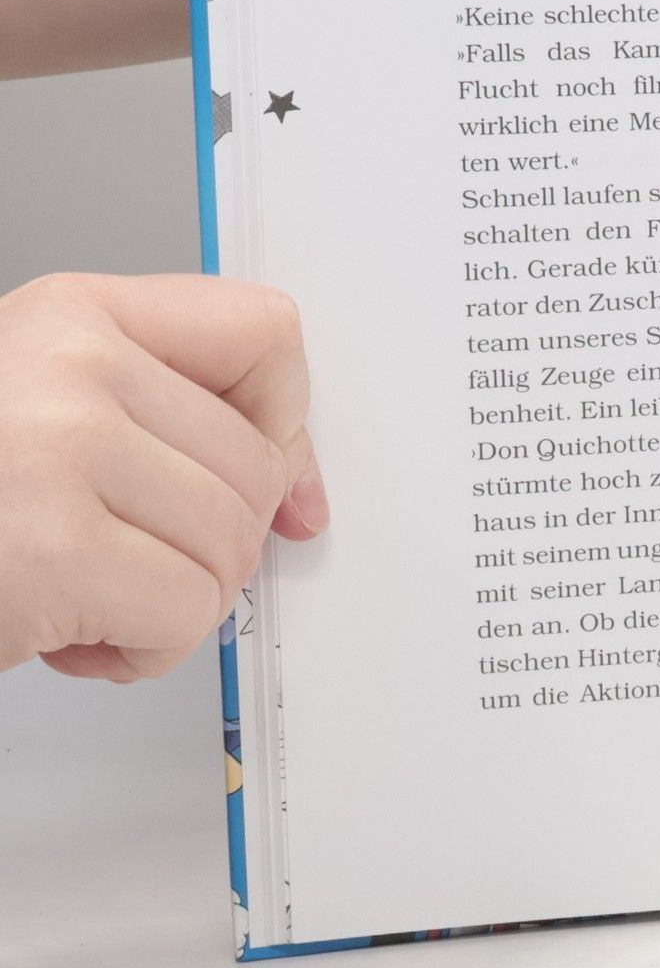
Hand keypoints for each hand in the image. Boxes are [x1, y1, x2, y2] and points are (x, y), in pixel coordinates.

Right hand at [0, 274, 326, 681]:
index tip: (270, 480)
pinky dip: (141, 652)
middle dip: (206, 545)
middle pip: (258, 467)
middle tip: (117, 560)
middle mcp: (70, 362)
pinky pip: (187, 613)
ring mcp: (61, 447)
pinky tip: (64, 633)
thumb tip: (301, 498)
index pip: (266, 334)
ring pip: (231, 547)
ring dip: (168, 603)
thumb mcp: (50, 421)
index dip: (283, 423)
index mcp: (75, 315)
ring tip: (77, 593)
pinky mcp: (54, 545)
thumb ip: (172, 429)